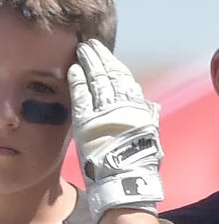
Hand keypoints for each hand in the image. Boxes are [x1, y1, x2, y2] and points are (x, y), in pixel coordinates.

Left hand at [70, 39, 163, 219]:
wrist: (125, 178)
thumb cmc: (136, 161)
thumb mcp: (146, 134)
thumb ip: (146, 118)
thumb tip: (152, 107)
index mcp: (136, 107)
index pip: (124, 80)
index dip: (114, 65)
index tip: (106, 55)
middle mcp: (122, 106)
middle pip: (110, 74)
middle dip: (99, 58)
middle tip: (89, 45)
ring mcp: (105, 112)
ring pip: (97, 80)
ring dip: (88, 63)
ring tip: (81, 50)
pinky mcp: (88, 122)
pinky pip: (81, 97)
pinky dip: (77, 82)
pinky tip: (72, 70)